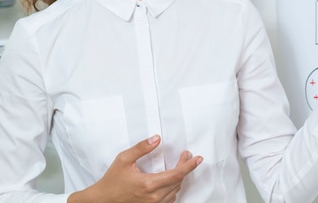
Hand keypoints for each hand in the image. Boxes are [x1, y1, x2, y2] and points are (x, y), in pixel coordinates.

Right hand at [68, 135, 202, 202]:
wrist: (102, 201)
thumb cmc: (111, 182)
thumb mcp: (123, 160)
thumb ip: (141, 148)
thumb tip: (156, 138)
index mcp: (149, 184)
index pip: (177, 174)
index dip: (189, 165)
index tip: (198, 158)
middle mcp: (154, 197)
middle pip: (178, 181)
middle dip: (185, 167)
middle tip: (186, 155)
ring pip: (175, 190)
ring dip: (179, 178)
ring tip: (180, 165)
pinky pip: (169, 199)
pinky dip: (173, 188)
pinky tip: (171, 180)